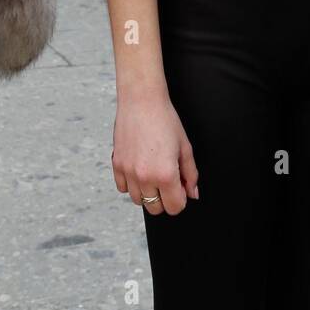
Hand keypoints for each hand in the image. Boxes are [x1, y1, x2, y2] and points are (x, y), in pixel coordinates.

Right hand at [111, 91, 198, 215]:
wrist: (141, 100)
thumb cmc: (165, 119)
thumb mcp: (185, 147)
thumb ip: (191, 174)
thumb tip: (192, 193)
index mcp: (165, 174)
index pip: (174, 207)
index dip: (181, 199)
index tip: (180, 187)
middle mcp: (145, 177)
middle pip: (156, 208)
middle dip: (165, 198)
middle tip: (168, 180)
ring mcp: (128, 172)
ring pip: (138, 200)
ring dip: (148, 192)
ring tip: (153, 173)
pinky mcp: (117, 164)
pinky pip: (122, 188)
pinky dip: (131, 184)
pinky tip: (139, 169)